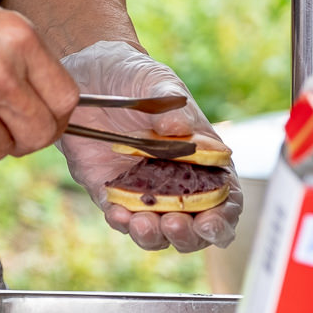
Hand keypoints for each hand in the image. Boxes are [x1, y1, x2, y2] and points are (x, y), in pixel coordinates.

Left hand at [57, 41, 241, 251]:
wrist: (88, 77)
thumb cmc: (135, 77)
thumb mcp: (155, 81)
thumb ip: (170, 106)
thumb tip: (179, 129)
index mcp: (204, 160)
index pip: (224, 199)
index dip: (223, 218)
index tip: (211, 222)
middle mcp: (177, 183)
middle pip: (193, 228)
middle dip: (186, 235)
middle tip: (173, 223)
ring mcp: (144, 192)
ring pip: (156, 232)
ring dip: (152, 235)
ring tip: (142, 222)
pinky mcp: (112, 192)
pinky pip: (120, 217)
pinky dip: (121, 221)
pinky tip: (117, 212)